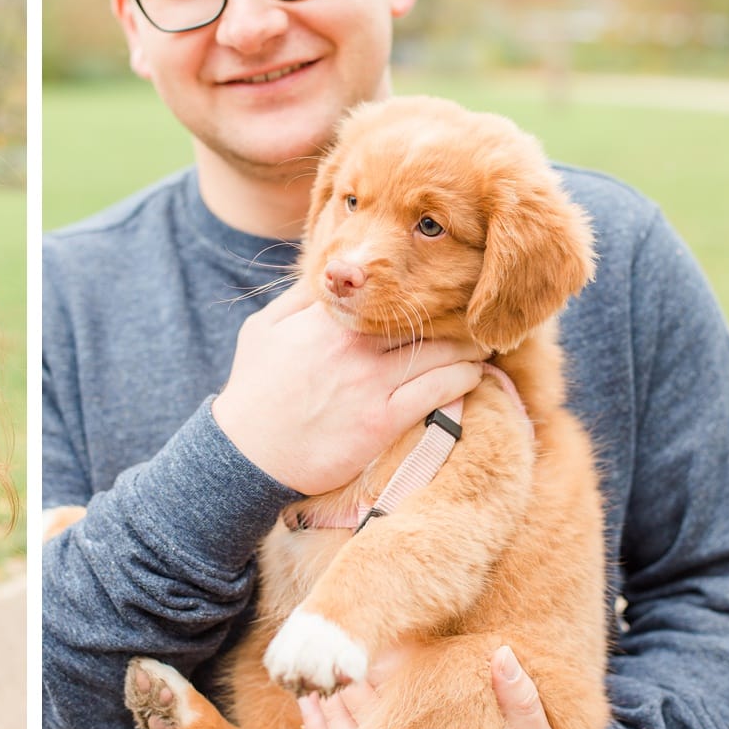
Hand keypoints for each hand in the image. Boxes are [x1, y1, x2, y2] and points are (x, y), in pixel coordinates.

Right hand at [211, 283, 483, 493]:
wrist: (247, 455)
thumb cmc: (253, 390)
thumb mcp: (261, 330)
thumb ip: (298, 298)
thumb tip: (330, 273)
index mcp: (325, 319)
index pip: (382, 289)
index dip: (412, 285)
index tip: (433, 284)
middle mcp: (353, 346)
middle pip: (420, 316)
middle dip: (451, 312)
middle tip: (470, 311)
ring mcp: (371, 383)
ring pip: (439, 351)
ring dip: (467, 345)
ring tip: (481, 341)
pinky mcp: (383, 420)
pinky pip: (439, 391)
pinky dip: (462, 378)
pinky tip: (472, 374)